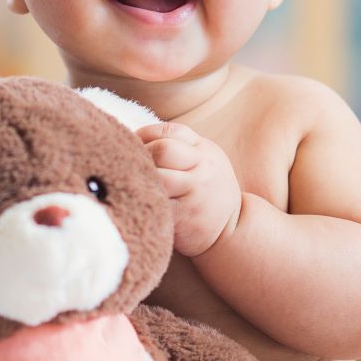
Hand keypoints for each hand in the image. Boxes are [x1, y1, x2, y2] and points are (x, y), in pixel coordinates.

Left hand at [137, 122, 242, 256]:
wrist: (231, 228)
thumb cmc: (206, 189)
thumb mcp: (202, 159)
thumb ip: (176, 145)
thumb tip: (134, 138)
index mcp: (203, 150)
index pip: (169, 132)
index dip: (145, 137)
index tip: (136, 149)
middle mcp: (202, 168)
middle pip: (162, 150)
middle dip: (141, 156)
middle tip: (129, 168)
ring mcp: (195, 193)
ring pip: (158, 178)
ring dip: (140, 180)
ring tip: (132, 185)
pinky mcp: (185, 217)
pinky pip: (157, 204)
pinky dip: (143, 201)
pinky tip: (138, 202)